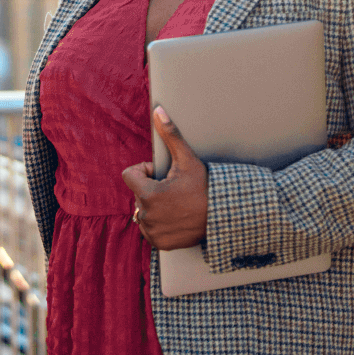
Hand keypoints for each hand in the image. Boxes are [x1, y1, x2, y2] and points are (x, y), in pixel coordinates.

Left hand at [121, 106, 207, 249]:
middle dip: (151, 189)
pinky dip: (158, 223)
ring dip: (153, 206)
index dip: (144, 171)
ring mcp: (152, 231)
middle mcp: (146, 215)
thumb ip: (170, 135)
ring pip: (142, 211)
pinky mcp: (159, 243)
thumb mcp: (187, 159)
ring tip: (176, 204)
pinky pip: (149, 229)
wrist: (224, 215)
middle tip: (174, 190)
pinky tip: (176, 218)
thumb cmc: (206, 187)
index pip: (129, 175)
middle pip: (137, 193)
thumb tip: (158, 111)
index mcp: (148, 193)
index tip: (161, 174)